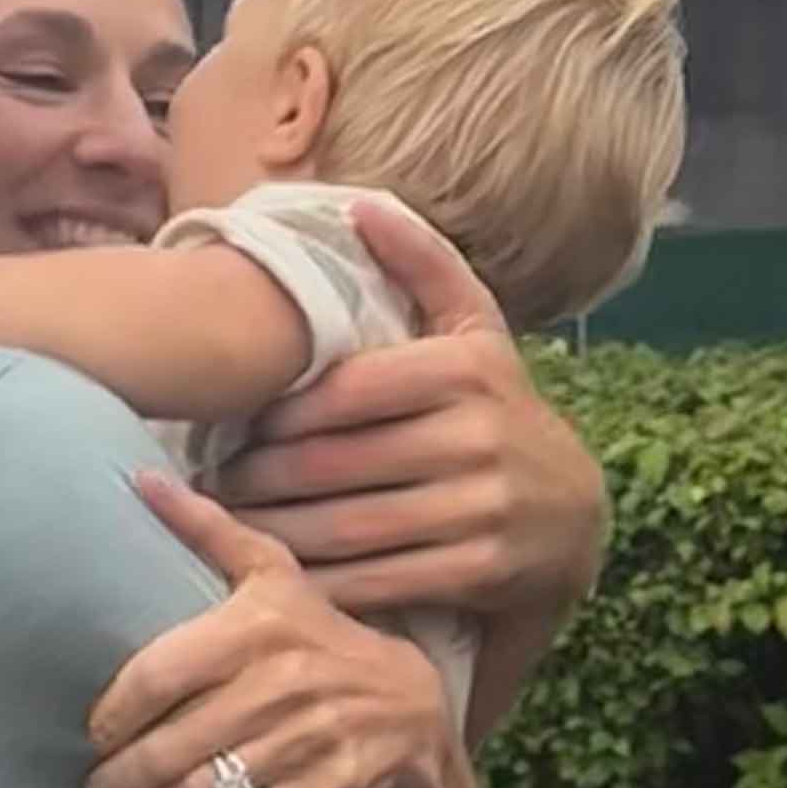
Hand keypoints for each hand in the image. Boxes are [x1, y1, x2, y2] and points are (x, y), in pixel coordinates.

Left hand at [84, 472, 451, 787]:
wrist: (414, 704)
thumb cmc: (321, 634)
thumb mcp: (274, 572)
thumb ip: (207, 529)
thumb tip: (141, 477)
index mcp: (259, 624)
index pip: (159, 676)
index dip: (113, 713)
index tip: (92, 733)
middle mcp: (285, 680)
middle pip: (174, 743)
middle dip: (123, 776)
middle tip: (99, 787)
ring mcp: (312, 737)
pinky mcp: (334, 787)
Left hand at [215, 200, 606, 621]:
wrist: (575, 515)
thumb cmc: (498, 409)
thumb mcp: (476, 329)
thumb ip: (421, 263)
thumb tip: (359, 205)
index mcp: (467, 367)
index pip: (345, 390)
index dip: (279, 414)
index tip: (233, 428)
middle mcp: (481, 434)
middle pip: (338, 462)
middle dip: (262, 477)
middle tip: (211, 483)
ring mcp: (486, 506)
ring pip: (351, 525)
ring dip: (278, 531)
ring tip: (229, 525)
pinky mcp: (484, 569)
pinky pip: (381, 579)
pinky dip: (323, 582)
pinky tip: (280, 576)